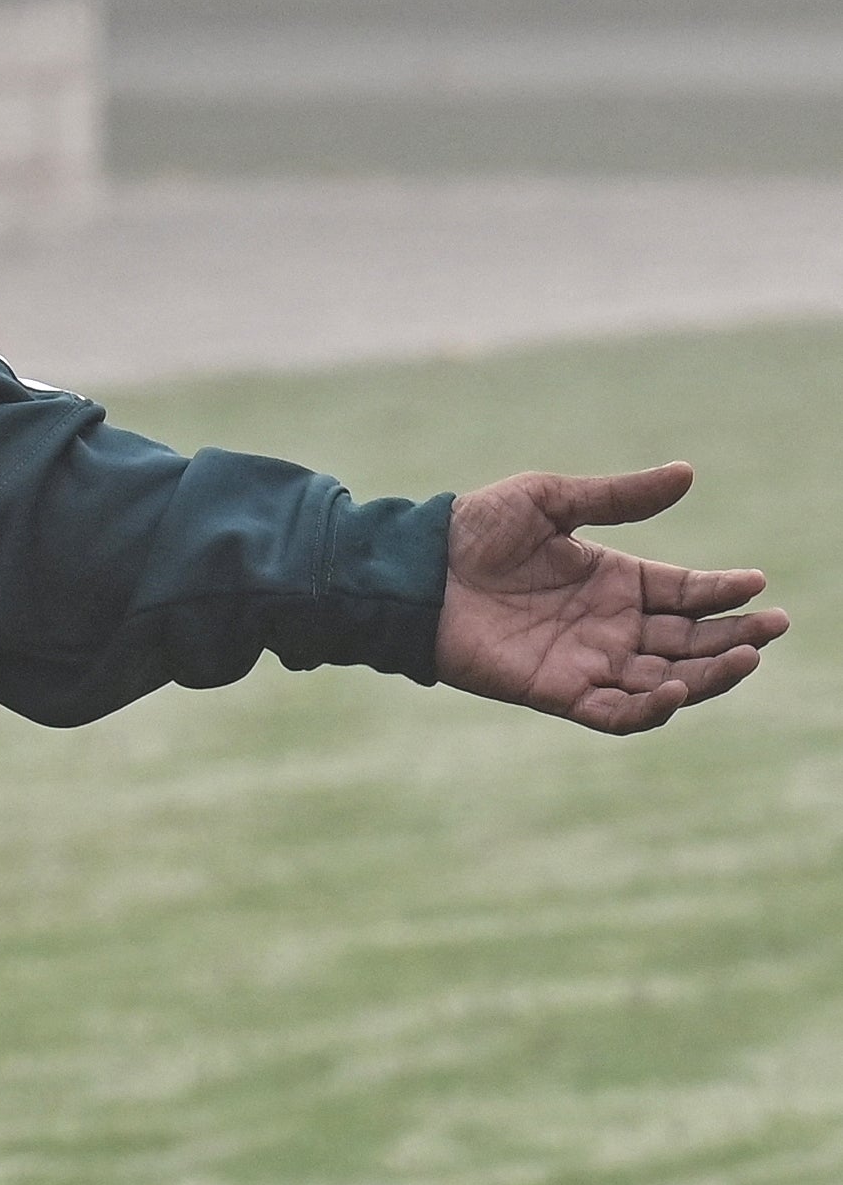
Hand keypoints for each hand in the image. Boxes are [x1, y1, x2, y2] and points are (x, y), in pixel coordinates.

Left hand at [435, 463, 786, 733]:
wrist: (412, 571)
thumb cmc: (473, 529)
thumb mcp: (549, 501)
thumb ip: (617, 497)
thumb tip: (687, 473)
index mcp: (614, 579)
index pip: (687, 592)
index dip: (724, 591)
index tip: (759, 584)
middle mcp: (610, 624)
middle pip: (690, 640)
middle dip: (735, 637)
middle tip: (773, 627)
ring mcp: (589, 660)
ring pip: (668, 679)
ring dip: (710, 674)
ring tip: (746, 656)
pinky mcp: (559, 691)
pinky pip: (619, 711)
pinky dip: (652, 706)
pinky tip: (678, 686)